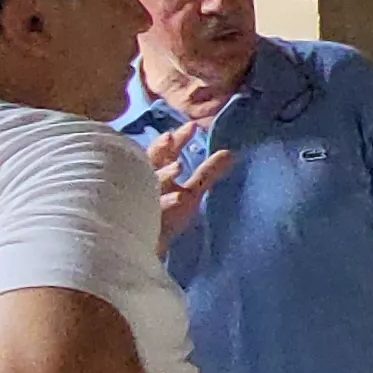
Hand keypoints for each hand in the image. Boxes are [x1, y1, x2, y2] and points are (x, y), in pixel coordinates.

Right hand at [147, 125, 233, 252]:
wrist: (153, 245)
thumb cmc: (168, 214)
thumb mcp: (192, 192)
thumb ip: (208, 173)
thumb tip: (229, 153)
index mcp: (158, 172)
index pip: (165, 150)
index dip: (177, 139)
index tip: (191, 126)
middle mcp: (147, 181)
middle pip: (152, 160)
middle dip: (161, 149)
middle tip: (171, 137)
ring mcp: (143, 198)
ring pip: (151, 182)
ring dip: (164, 174)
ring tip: (179, 166)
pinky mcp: (144, 216)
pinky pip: (153, 208)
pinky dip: (165, 202)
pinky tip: (178, 198)